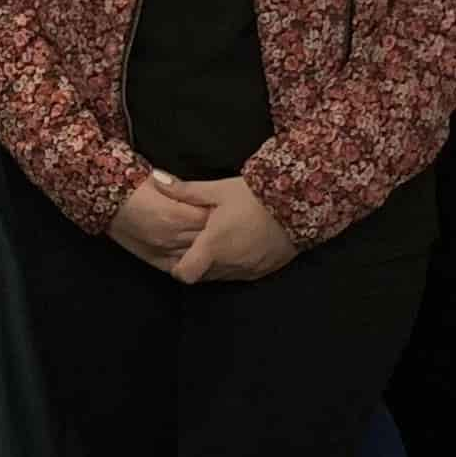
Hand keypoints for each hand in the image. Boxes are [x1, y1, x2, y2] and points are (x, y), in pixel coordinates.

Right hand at [107, 174, 219, 271]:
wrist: (103, 200)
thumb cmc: (131, 187)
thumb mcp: (160, 181)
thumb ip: (183, 189)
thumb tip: (202, 193)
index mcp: (174, 215)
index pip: (209, 219)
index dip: (219, 213)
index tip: (224, 208)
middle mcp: (170, 237)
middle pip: (206, 239)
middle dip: (217, 232)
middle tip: (225, 225)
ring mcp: (163, 251)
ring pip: (196, 256)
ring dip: (207, 248)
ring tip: (215, 240)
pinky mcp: (155, 260)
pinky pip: (180, 266)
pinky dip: (192, 261)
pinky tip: (200, 256)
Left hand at [170, 180, 295, 284]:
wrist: (299, 203)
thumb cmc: (254, 196)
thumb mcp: (218, 190)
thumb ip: (185, 191)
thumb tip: (156, 179)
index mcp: (212, 246)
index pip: (183, 274)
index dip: (177, 266)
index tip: (179, 252)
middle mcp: (228, 264)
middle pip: (200, 276)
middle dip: (195, 263)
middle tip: (197, 242)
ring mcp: (246, 270)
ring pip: (220, 277)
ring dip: (214, 265)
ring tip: (218, 241)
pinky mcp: (262, 271)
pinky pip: (239, 275)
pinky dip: (233, 265)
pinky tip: (237, 245)